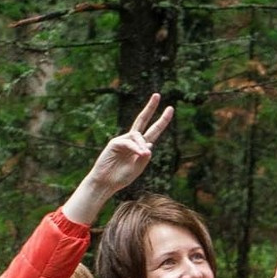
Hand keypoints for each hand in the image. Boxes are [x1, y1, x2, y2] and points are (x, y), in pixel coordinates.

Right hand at [63, 94, 174, 224]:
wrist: (106, 183)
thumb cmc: (121, 177)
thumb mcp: (138, 168)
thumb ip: (144, 157)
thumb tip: (150, 143)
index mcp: (141, 147)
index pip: (153, 131)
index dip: (162, 121)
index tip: (170, 109)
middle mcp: (133, 140)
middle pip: (142, 120)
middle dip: (150, 108)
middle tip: (157, 94)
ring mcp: (123, 140)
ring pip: (138, 136)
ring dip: (141, 145)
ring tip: (143, 154)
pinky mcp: (115, 143)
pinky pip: (128, 142)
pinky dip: (135, 147)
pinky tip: (140, 153)